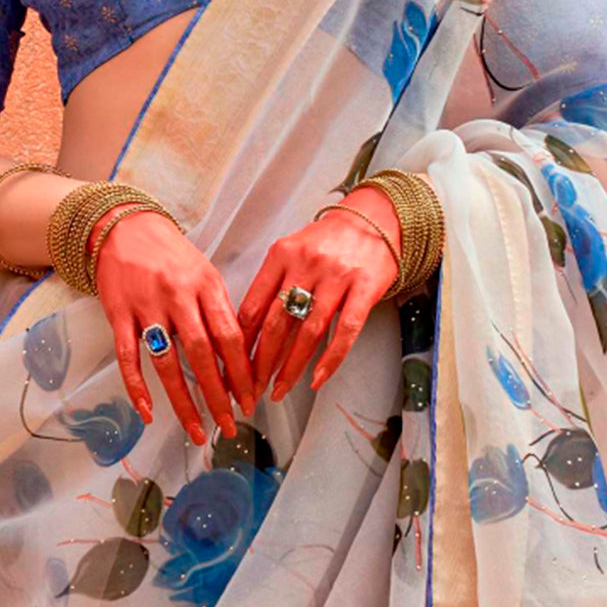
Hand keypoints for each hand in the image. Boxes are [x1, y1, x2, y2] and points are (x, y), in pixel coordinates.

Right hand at [95, 207, 255, 444]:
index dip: (242, 371)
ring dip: (183, 401)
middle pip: (202, 353)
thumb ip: (218, 309)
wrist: (124, 227)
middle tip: (228, 425)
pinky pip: (129, 358)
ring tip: (196, 429)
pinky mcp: (119, 314)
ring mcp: (147, 306)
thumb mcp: (203, 272)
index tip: (251, 399)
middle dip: (218, 395)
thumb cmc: (170, 253)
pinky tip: (148, 412)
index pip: (230, 335)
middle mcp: (178, 296)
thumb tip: (238, 353)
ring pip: (167, 362)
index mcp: (205, 284)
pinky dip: (137, 388)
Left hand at [236, 186, 401, 402]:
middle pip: (277, 322)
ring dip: (291, 367)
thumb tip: (248, 329)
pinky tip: (317, 379)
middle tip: (252, 388)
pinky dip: (330, 360)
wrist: (373, 218)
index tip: (233, 365)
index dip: (242, 341)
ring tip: (280, 389)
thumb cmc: (328, 240)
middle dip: (261, 362)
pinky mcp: (364, 287)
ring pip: (308, 332)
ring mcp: (336, 276)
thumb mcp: (292, 250)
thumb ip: (272, 283)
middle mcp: (307, 263)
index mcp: (282, 254)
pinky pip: (345, 331)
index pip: (253, 305)